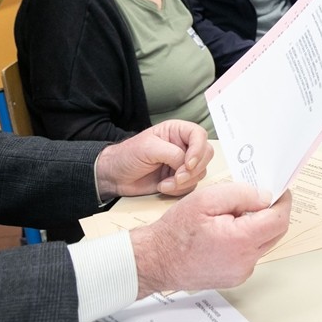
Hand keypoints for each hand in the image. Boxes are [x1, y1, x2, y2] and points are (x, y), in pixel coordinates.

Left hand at [95, 120, 213, 198]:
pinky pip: (191, 186)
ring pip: (200, 172)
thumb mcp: (148, 148)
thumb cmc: (127, 156)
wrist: (115, 177)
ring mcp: (182, 163)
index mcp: (177, 131)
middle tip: (177, 177)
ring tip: (164, 183)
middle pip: (206, 154)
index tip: (187, 164)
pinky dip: (178, 190)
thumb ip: (172, 153)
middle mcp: (183, 146)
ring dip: (183, 182)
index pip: (199, 135)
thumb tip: (187, 165)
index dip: (198, 150)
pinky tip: (162, 187)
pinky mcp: (179, 179)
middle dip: (193, 169)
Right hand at [131, 186, 292, 294]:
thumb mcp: (207, 199)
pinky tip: (225, 230)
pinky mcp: (235, 277)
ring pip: (263, 243)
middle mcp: (245, 262)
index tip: (280, 190)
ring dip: (256, 226)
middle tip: (255, 197)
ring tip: (231, 215)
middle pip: (275, 232)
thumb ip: (242, 194)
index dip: (282, 201)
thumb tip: (266, 196)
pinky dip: (246, 239)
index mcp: (240, 241)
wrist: (156, 260)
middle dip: (270, 212)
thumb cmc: (176, 231)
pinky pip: (251, 253)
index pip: (279, 219)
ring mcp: (240, 272)